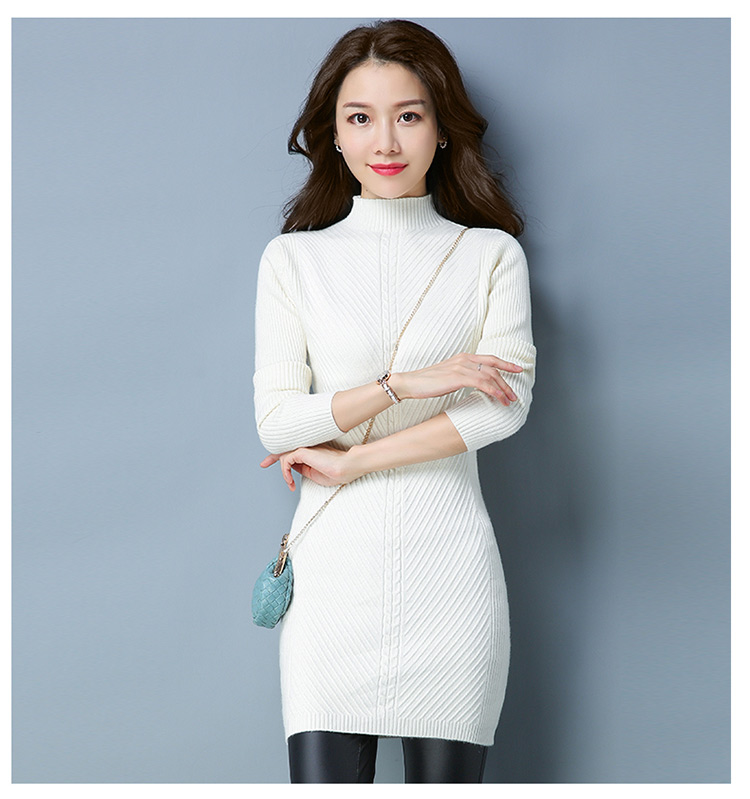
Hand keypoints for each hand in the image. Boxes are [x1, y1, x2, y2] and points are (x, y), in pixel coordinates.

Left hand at [259, 444, 362, 490]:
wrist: (348, 467)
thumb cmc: (337, 472)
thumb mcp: (316, 474)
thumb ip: (304, 470)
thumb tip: (292, 470)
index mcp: (311, 453)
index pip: (292, 453)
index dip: (280, 457)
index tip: (271, 463)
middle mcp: (306, 448)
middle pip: (284, 450)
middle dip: (272, 458)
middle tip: (263, 464)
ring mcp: (304, 448)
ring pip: (284, 457)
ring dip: (283, 472)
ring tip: (289, 483)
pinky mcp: (303, 451)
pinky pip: (286, 460)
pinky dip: (285, 472)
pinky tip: (290, 481)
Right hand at [393, 354, 524, 405]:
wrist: (410, 383)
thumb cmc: (428, 382)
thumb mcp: (449, 375)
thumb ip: (463, 376)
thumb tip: (474, 384)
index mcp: (464, 357)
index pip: (490, 359)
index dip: (506, 364)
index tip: (518, 369)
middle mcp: (465, 359)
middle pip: (493, 369)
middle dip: (507, 382)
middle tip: (515, 395)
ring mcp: (461, 367)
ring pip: (490, 376)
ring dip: (503, 389)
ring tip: (509, 401)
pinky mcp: (458, 377)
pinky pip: (482, 383)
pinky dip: (493, 390)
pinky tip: (498, 398)